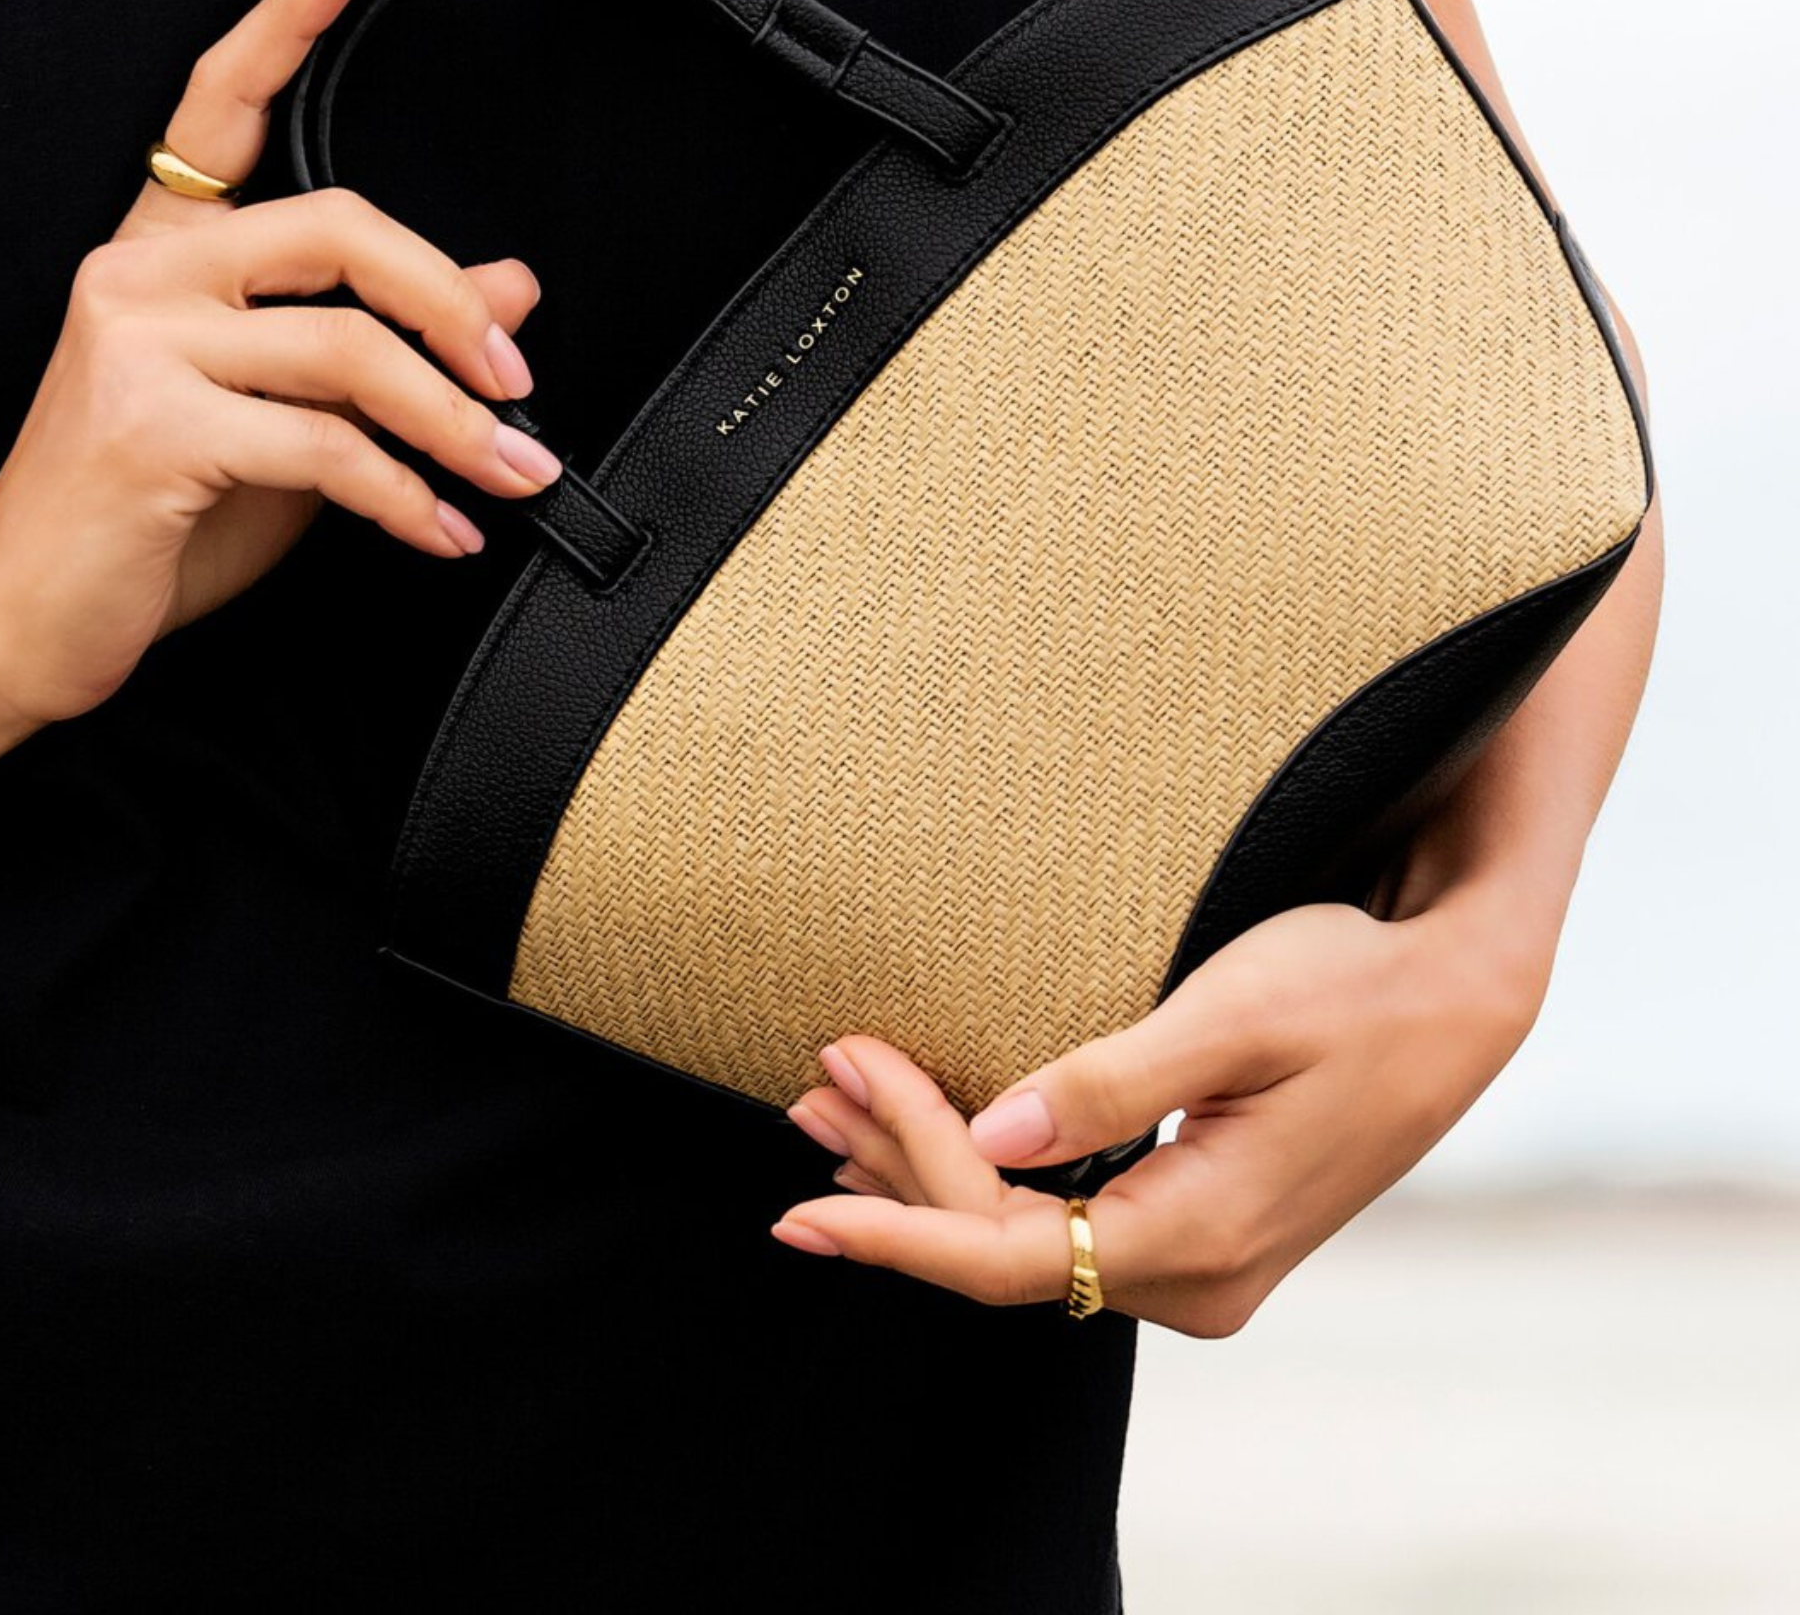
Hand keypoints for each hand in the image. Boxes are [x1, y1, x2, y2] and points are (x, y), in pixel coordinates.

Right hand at [0, 0, 564, 732]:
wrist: (23, 621)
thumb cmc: (149, 522)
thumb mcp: (289, 423)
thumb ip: (381, 348)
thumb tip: (511, 288)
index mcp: (163, 255)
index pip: (215, 108)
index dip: (281, 22)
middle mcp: (141, 276)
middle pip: (338, 227)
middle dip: (451, 305)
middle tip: (519, 376)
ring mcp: (137, 345)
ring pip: (348, 350)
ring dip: (455, 424)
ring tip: (513, 474)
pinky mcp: (147, 427)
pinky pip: (322, 446)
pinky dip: (404, 496)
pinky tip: (441, 530)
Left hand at [772, 893, 1542, 1335]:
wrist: (1460, 997)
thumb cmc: (1354, 984)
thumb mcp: (1233, 1015)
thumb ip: (1108, 1079)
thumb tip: (991, 1132)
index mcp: (1203, 1234)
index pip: (1009, 1257)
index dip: (898, 1230)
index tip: (802, 1210)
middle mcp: (1200, 1277)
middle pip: (1006, 1246)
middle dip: (901, 1166)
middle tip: (817, 1080)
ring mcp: (1205, 1263)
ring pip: (1030, 1237)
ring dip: (931, 1169)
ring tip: (833, 1108)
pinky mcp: (1200, 1224)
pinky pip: (1068, 1221)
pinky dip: (988, 1173)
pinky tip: (924, 1128)